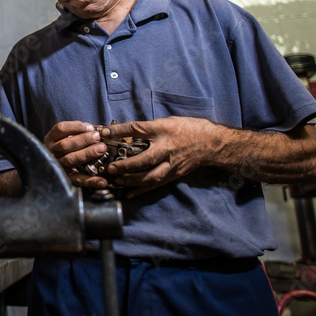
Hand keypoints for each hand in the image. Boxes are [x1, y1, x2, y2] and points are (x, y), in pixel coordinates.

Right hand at [43, 121, 108, 189]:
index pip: (61, 129)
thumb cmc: (71, 146)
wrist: (63, 166)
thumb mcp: (72, 136)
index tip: (90, 127)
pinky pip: (78, 180)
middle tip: (98, 137)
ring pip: (70, 160)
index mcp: (52, 139)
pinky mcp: (67, 179)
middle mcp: (52, 152)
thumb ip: (85, 132)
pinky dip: (91, 181)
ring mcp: (59, 166)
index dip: (76, 127)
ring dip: (87, 154)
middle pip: (64, 145)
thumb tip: (102, 130)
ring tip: (102, 149)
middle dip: (83, 140)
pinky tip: (102, 181)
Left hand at [101, 117, 217, 197]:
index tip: (104, 133)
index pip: (137, 129)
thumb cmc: (188, 128)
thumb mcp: (167, 122)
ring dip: (131, 180)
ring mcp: (171, 163)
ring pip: (149, 176)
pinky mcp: (174, 174)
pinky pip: (156, 184)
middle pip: (143, 159)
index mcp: (163, 130)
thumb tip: (125, 135)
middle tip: (110, 168)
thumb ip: (148, 129)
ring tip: (116, 181)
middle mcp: (167, 147)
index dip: (119, 131)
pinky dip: (141, 190)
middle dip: (125, 165)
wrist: (211, 143)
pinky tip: (129, 194)